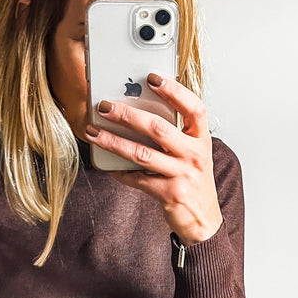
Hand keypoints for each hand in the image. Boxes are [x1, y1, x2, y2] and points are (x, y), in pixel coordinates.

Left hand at [85, 74, 222, 244]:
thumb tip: (138, 111)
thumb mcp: (193, 154)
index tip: (152, 78)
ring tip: (94, 132)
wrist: (204, 219)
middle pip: (159, 128)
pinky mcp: (169, 194)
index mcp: (201, 139)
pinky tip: (107, 165)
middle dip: (127, 114)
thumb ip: (175, 134)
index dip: (174, 91)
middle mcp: (194, 155)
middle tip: (105, 106)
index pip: (194, 108)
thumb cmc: (194, 181)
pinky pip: (137, 178)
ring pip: (141, 153)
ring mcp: (182, 175)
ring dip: (113, 141)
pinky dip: (119, 171)